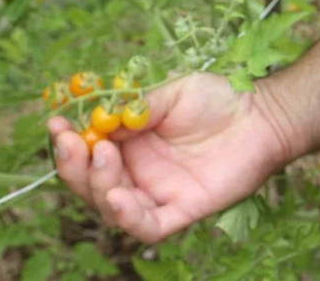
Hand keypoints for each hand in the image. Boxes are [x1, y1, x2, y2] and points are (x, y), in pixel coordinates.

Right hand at [48, 73, 290, 242]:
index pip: (89, 149)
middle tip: (76, 141)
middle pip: (91, 182)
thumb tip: (99, 120)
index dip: (69, 140)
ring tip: (103, 155)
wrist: (263, 115)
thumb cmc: (220, 99)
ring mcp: (159, 192)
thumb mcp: (173, 93)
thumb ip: (138, 107)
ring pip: (111, 205)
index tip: (57, 123)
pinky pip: (148, 226)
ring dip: (96, 185)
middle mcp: (139, 170)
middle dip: (75, 164)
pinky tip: (117, 196)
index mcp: (131, 141)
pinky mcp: (183, 210)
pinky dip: (127, 217)